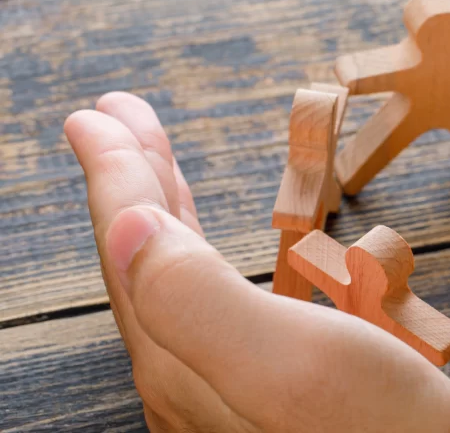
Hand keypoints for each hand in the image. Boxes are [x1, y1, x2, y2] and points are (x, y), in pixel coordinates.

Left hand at [65, 93, 449, 431]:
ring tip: (157, 159)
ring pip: (172, 279)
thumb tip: (126, 226)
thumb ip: (198, 300)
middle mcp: (187, 376)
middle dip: (132, 179)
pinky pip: (207, 304)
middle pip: (142, 258)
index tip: (99, 113)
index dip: (116, 174)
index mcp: (184, 358)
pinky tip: (213, 247)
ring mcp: (218, 389)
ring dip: (164, 208)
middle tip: (120, 115)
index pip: (132, 246)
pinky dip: (200, 254)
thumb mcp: (292, 363)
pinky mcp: (256, 395)